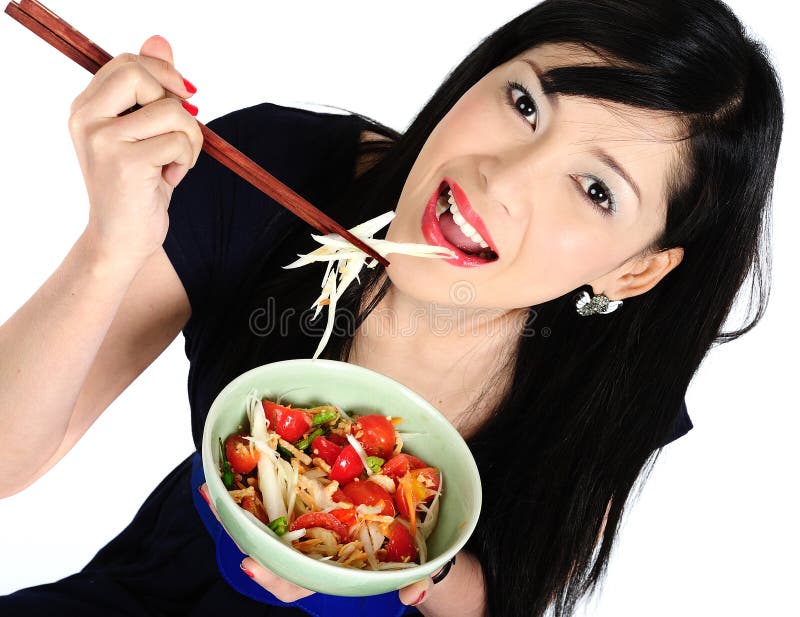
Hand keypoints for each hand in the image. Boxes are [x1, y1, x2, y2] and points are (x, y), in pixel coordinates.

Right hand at [68, 34, 202, 268]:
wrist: (122, 240)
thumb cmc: (138, 187)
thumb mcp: (144, 133)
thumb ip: (151, 88)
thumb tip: (161, 39)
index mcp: (86, 108)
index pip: (128, 62)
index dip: (164, 74)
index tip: (183, 100)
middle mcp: (87, 119)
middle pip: (141, 73)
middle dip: (175, 103)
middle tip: (180, 133)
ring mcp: (103, 140)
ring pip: (172, 112)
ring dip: (189, 139)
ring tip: (173, 163)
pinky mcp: (126, 163)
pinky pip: (180, 142)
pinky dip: (187, 161)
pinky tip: (169, 179)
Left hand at [198, 483, 432, 605]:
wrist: (413, 529)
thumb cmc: (405, 555)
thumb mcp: (416, 569)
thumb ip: (417, 580)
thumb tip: (416, 591)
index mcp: (327, 567)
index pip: (294, 580)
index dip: (273, 576)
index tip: (250, 565)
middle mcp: (310, 545)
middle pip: (267, 545)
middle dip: (238, 528)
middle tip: (215, 505)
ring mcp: (306, 518)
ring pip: (263, 515)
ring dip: (235, 501)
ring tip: (210, 483)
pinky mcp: (310, 490)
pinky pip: (279, 483)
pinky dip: (258, 472)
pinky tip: (238, 456)